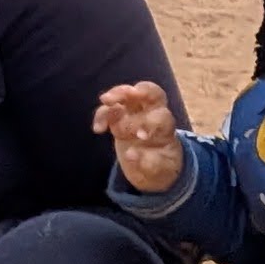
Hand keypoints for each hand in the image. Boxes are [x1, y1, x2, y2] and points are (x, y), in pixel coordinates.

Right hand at [94, 81, 184, 196]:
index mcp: (166, 129)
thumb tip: (130, 154)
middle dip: (135, 92)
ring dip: (117, 94)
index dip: (151, 122)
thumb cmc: (160, 168)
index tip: (140, 137)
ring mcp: (137, 113)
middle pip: (151, 93)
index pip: (162, 116)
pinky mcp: (121, 117)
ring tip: (104, 101)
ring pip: (129, 94)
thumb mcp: (159, 172)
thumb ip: (148, 164)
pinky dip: (103, 114)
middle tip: (116, 99)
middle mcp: (154, 115)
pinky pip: (111, 108)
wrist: (155, 169)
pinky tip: (98, 129)